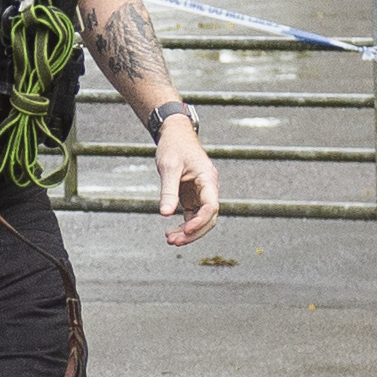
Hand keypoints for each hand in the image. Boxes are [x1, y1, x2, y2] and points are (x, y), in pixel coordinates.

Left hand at [155, 117, 219, 244]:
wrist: (175, 135)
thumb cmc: (174, 146)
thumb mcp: (169, 167)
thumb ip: (168, 191)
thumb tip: (164, 214)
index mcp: (208, 179)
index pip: (211, 206)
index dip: (201, 221)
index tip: (186, 230)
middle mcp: (209, 189)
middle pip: (209, 218)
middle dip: (194, 232)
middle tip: (174, 241)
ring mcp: (202, 194)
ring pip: (201, 220)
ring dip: (188, 232)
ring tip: (170, 240)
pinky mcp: (193, 197)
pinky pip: (192, 216)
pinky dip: (184, 226)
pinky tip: (172, 233)